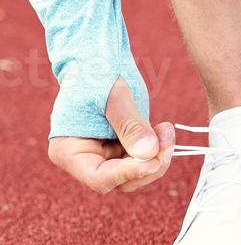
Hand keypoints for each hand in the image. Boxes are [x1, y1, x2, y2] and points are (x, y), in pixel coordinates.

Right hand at [48, 78, 175, 193]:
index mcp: (69, 151)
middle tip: (167, 140)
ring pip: (137, 174)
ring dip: (158, 157)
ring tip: (166, 129)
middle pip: (122, 181)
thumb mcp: (115, 98)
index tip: (153, 161)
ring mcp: (105, 158)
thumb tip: (148, 152)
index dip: (128, 173)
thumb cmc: (97, 76)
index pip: (99, 177)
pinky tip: (164, 129)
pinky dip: (159, 150)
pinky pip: (144, 161)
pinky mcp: (123, 151)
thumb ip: (130, 125)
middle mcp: (86, 161)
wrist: (100, 64)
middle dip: (149, 165)